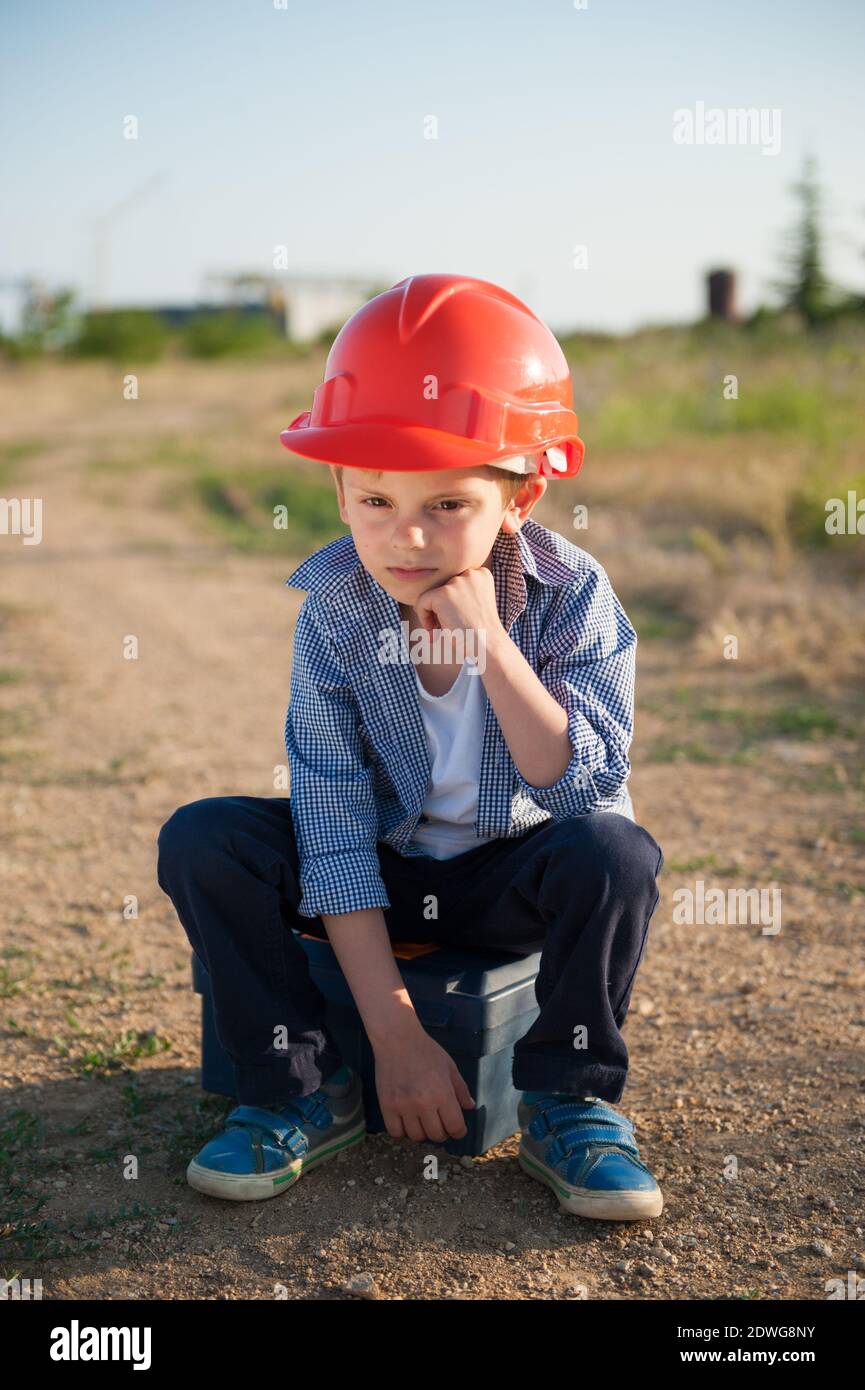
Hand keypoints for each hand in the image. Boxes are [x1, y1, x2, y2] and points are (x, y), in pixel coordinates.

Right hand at [373, 1028, 475, 1142]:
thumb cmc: (426, 1051)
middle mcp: (424, 1103)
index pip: (455, 1127)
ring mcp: (403, 1106)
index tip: (457, 1129)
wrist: (397, 1039)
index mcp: (443, 1093)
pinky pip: (396, 1132)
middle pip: (436, 1135)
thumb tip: (470, 1106)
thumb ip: (461, 1089)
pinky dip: (402, 1131)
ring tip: (423, 1121)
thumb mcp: (449, 1067)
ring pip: (416, 1136)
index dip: (459, 1131)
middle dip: (442, 1132)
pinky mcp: (387, 1106)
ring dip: (423, 1132)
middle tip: (440, 1123)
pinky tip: (407, 1120)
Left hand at [413, 565, 504, 649]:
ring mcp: (456, 583)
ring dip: (433, 614)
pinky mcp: (443, 594)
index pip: (454, 584)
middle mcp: (470, 574)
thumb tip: (428, 596)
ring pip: (430, 595)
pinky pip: (421, 603)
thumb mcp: (475, 606)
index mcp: (481, 574)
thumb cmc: (481, 632)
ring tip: (442, 630)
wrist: (488, 645)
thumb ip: (460, 595)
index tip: (456, 619)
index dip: (451, 604)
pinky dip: (424, 618)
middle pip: (442, 588)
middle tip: (448, 627)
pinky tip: (435, 631)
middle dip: (441, 609)